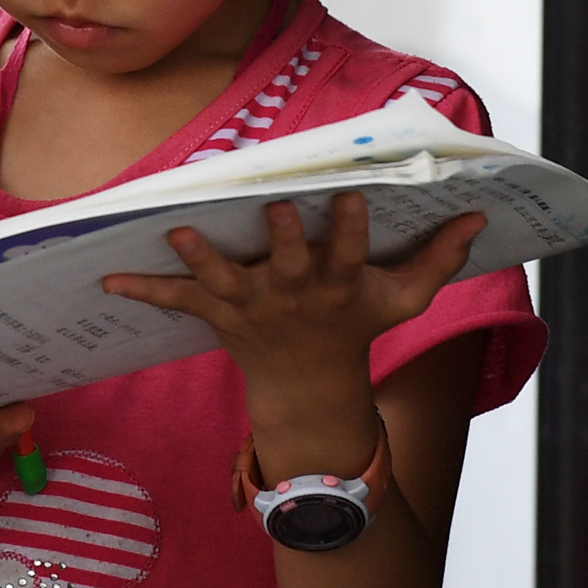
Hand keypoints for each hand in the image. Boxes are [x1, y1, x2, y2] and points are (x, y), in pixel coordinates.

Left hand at [101, 196, 484, 470]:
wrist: (309, 392)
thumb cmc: (356, 328)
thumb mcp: (402, 300)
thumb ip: (439, 260)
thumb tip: (481, 217)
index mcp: (340, 287)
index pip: (350, 254)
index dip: (350, 228)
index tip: (351, 195)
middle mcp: (295, 296)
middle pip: (289, 266)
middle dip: (283, 240)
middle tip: (275, 207)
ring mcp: (253, 308)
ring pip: (225, 281)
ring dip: (201, 258)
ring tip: (179, 232)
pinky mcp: (218, 316)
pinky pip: (177, 302)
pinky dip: (143, 291)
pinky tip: (107, 279)